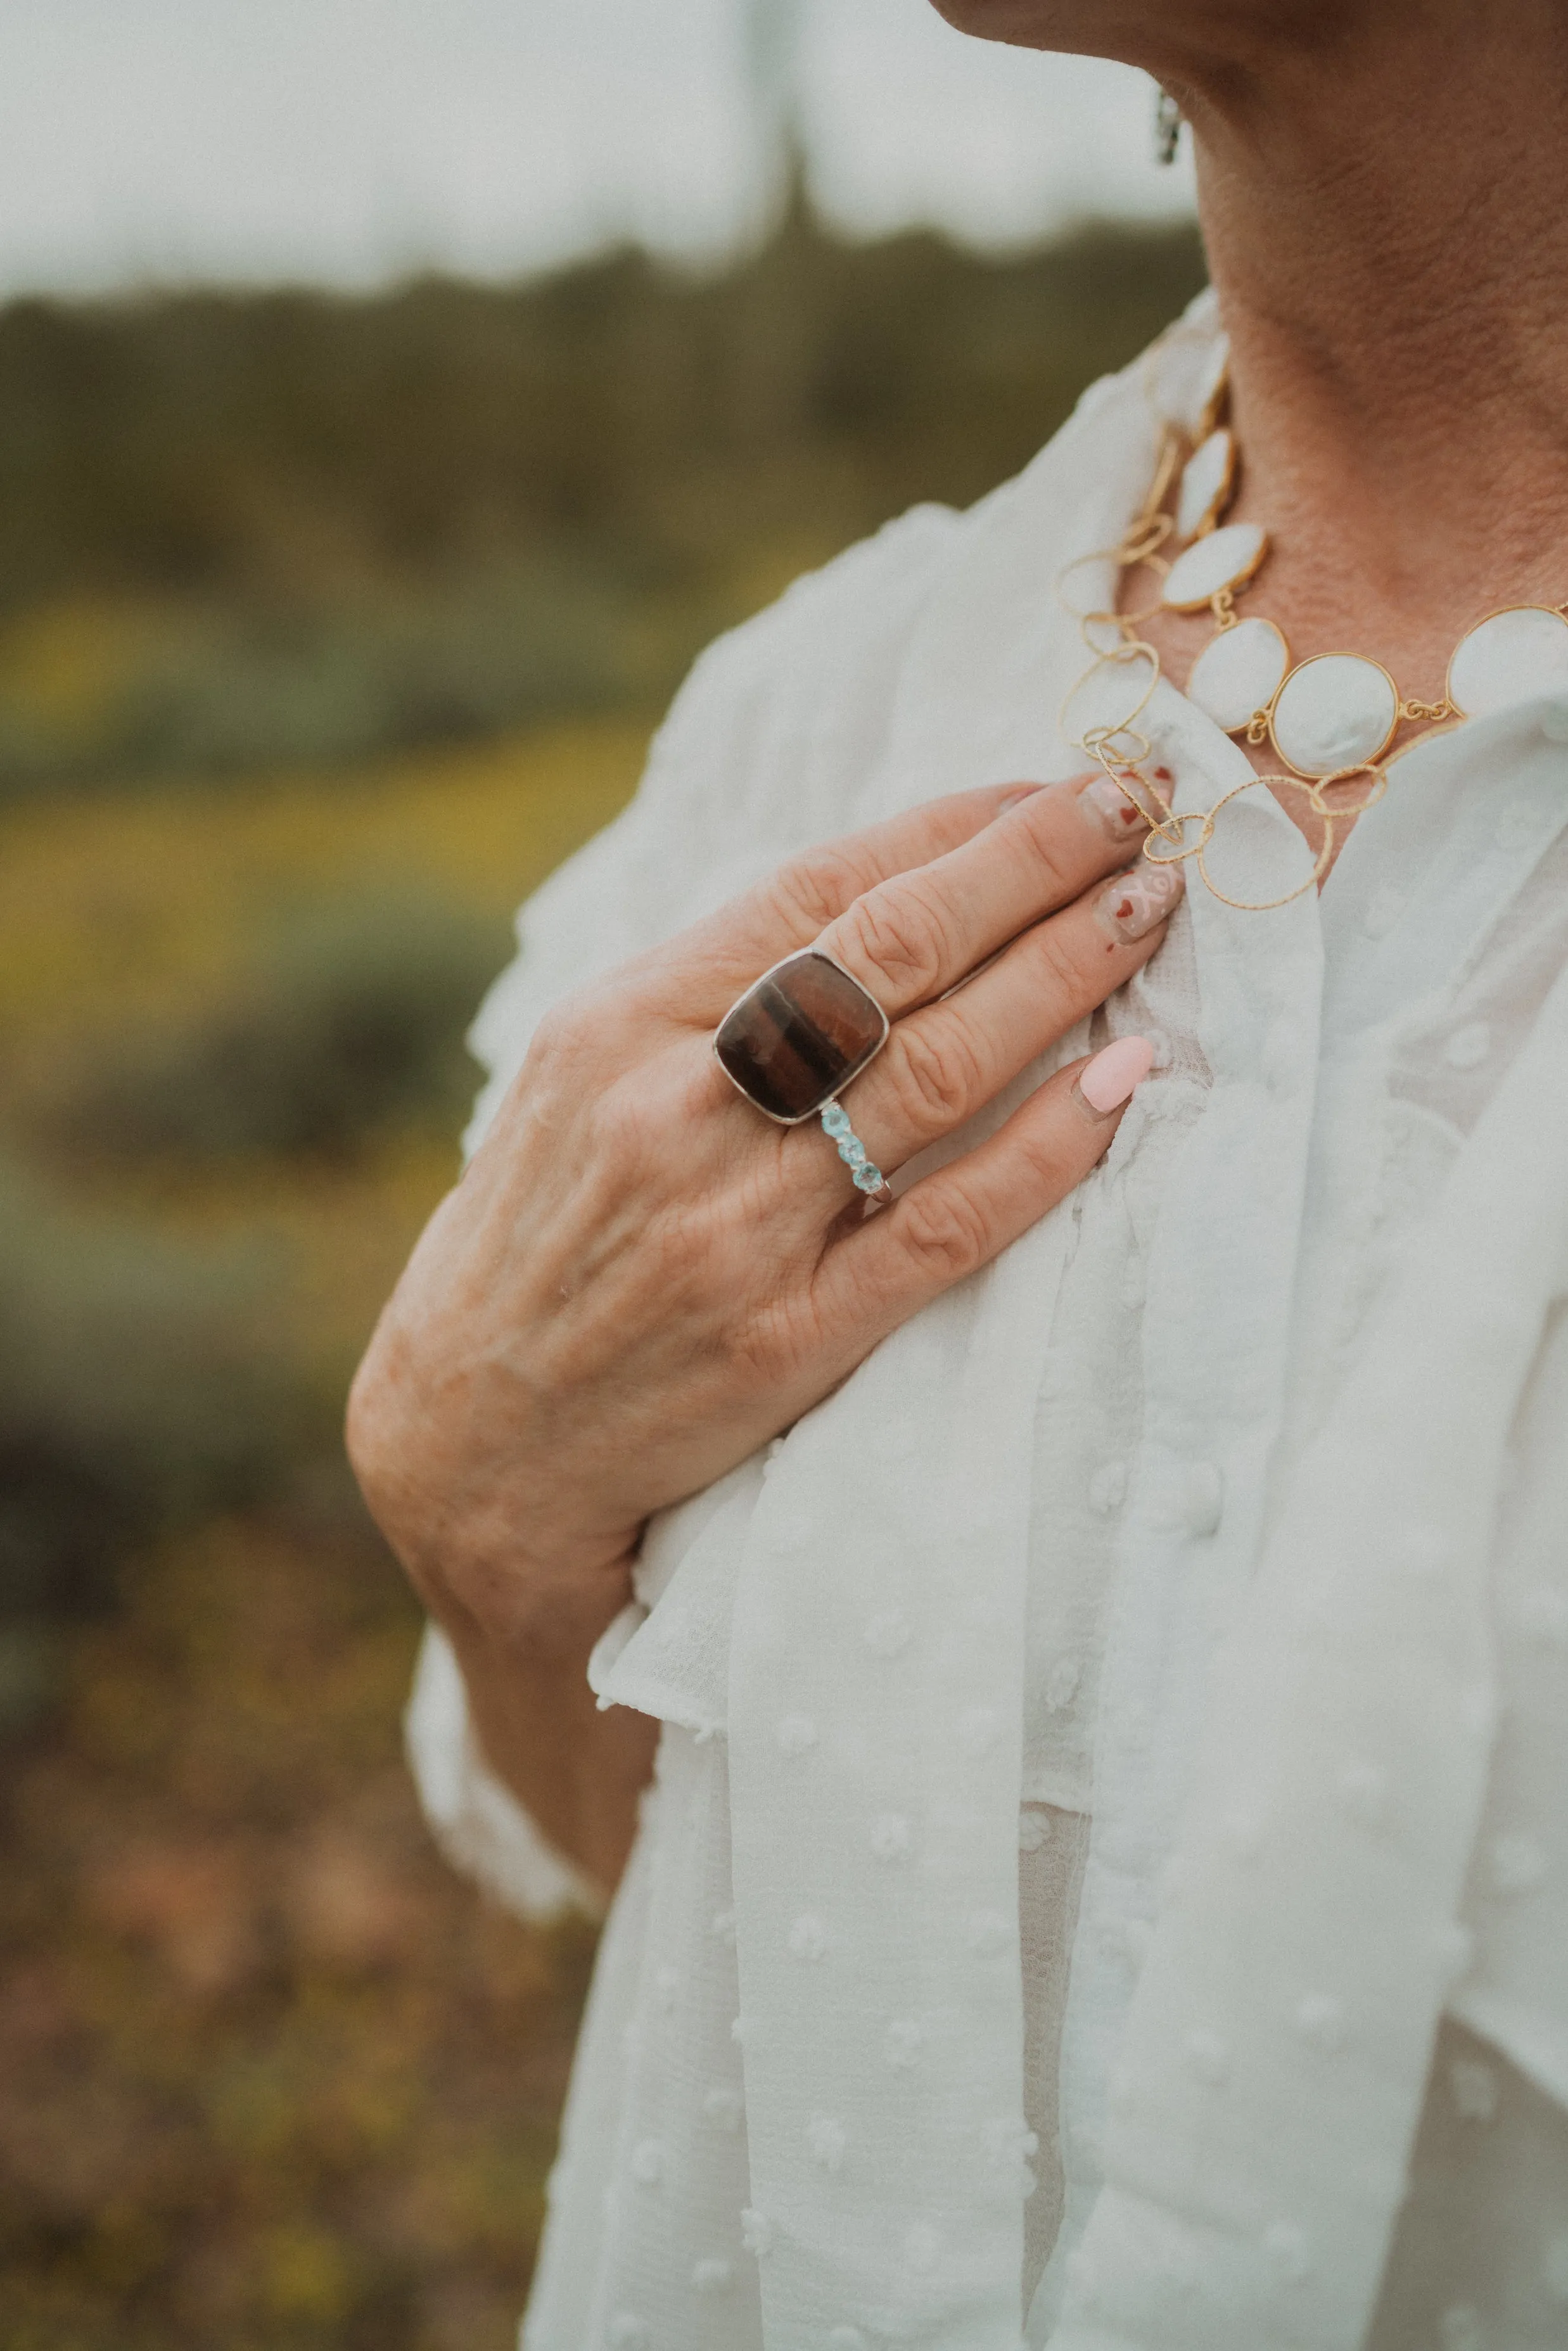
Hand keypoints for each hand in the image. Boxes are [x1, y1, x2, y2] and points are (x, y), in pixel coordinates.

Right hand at [348, 772, 1179, 1880]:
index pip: (814, 890)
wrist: (470, 1457)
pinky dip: (1045, 1151)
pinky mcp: (783, 1341)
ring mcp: (731, 1228)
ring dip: (1061, 975)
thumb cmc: (533, 1253)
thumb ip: (698, 1002)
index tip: (1045, 787)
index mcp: (613, 1027)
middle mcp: (671, 1108)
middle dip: (1026, 864)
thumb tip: (867, 904)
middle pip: (888, 953)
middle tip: (1131, 807)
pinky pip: (945, 1227)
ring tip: (1146, 908)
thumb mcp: (573, 1091)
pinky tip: (1122, 1085)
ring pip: (933, 1070)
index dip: (947, 827)